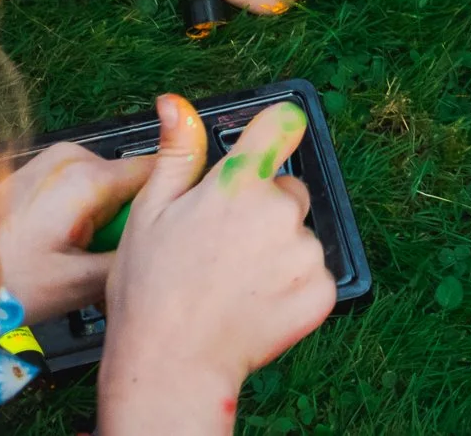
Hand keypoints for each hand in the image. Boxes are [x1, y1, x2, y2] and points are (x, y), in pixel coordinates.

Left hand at [0, 141, 151, 324]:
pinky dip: (80, 211)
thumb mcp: (80, 286)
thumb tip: (169, 242)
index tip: (156, 236)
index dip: (166, 203)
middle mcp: (73, 155)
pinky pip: (82, 183)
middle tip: (102, 258)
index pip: (161, 171)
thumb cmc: (9, 285)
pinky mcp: (38, 167)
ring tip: (74, 254)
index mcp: (87, 178)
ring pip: (108, 184)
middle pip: (133, 180)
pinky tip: (55, 243)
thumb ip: (133, 256)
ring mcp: (52, 158)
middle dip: (127, 217)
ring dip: (103, 216)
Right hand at [97, 96, 334, 435]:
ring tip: (232, 284)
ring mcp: (305, 253)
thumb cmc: (150, 291)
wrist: (171, 368)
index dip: (274, 133)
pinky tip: (254, 305)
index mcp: (239, 184)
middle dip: (263, 211)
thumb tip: (175, 102)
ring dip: (277, 252)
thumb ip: (177, 154)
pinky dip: (291, 287)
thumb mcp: (150, 214)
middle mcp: (280, 211)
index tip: (264, 147)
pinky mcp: (321, 291)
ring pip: (299, 236)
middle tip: (222, 249)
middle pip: (288, 192)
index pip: (283, 125)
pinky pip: (312, 275)